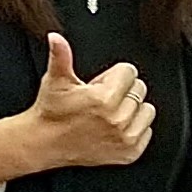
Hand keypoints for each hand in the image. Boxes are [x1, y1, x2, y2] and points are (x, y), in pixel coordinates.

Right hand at [0, 33, 153, 187]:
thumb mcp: (56, 80)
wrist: (44, 143)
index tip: (100, 84)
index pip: (129, 72)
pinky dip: (136, 128)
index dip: (113, 75)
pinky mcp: (129, 152)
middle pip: (139, 90)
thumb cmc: (51, 111)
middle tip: (102, 99)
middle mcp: (117, 119)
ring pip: (147, 110)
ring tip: (110, 112)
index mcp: (103, 99)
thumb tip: (56, 38)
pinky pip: (148, 131)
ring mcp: (125, 138)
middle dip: (122, 90)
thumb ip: (61, 55)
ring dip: (132, 109)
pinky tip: (115, 127)